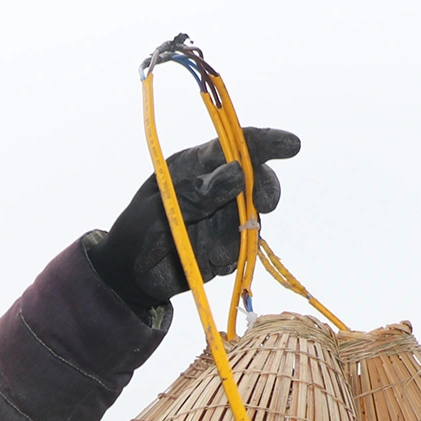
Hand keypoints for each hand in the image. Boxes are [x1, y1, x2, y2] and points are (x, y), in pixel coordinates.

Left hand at [86, 127, 301, 313]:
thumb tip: (238, 172)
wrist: (130, 277)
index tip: (291, 146)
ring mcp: (222, 217)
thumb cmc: (137, 232)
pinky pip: (242, 248)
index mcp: (196, 165)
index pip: (236, 144)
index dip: (266, 142)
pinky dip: (230, 255)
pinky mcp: (226, 246)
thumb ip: (199, 192)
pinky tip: (208, 261)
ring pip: (252, 218)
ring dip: (238, 235)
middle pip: (255, 180)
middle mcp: (215, 187)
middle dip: (264, 190)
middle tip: (264, 204)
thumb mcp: (162, 208)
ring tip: (211, 251)